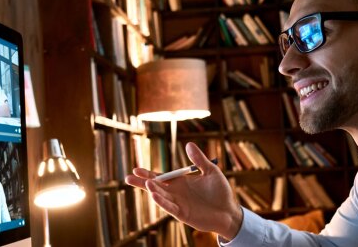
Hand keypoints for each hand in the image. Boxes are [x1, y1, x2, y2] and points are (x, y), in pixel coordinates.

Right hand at [125, 142, 242, 239]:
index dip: (148, 174)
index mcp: (180, 182)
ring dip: (153, 190)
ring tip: (146, 183)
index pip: (161, 177)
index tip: (136, 169)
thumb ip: (199, 159)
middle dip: (142, 183)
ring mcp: (179, 204)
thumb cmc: (221, 192)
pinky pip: (170, 207)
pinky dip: (162, 201)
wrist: (230, 211)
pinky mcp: (183, 214)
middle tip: (128, 178)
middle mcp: (176, 193)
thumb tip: (188, 144)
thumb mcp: (211, 171)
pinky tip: (154, 195)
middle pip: (155, 187)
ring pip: (161, 196)